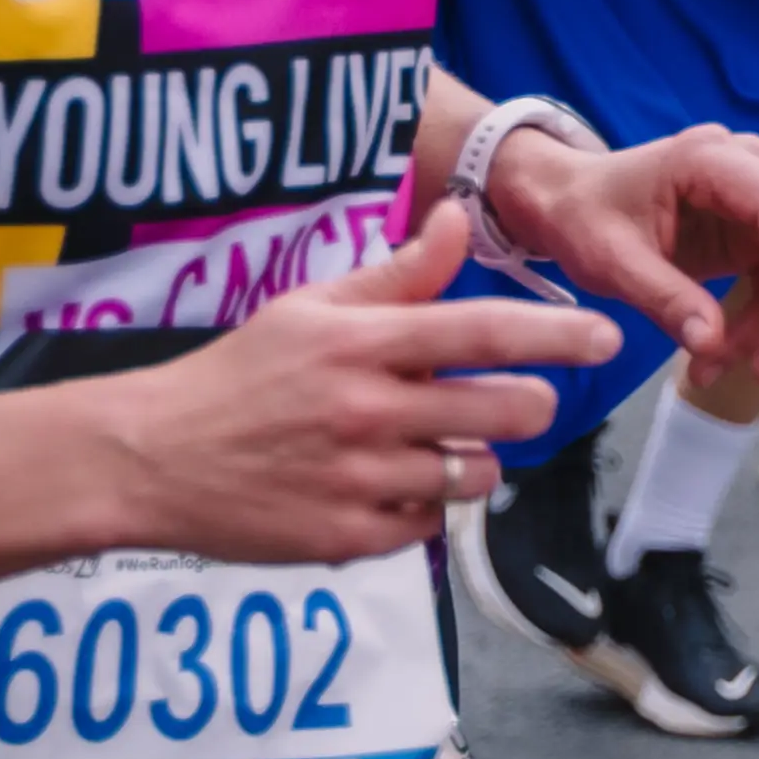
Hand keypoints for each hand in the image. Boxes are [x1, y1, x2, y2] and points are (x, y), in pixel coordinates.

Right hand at [115, 203, 616, 560]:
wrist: (150, 458)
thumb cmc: (242, 371)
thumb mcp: (314, 305)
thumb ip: (399, 273)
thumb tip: (460, 218)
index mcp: (368, 346)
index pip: (485, 334)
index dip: (556, 334)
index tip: (608, 337)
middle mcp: (370, 413)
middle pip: (502, 412)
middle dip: (531, 406)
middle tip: (524, 400)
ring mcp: (358, 482)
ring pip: (472, 475)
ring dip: (477, 460)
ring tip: (443, 443)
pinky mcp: (343, 541)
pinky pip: (426, 527)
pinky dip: (425, 509)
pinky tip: (395, 486)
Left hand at [482, 120, 758, 392]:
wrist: (565, 199)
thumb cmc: (582, 217)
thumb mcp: (611, 261)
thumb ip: (663, 298)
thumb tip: (712, 344)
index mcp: (712, 161)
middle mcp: (748, 171)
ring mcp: (753, 201)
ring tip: (752, 373)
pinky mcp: (750, 232)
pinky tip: (725, 357)